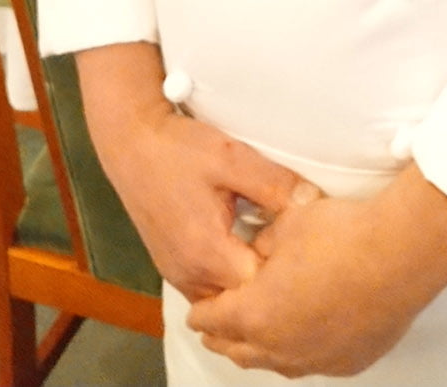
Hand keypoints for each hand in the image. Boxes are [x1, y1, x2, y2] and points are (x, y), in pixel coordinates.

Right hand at [76, 43, 308, 301]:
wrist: (131, 143)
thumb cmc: (181, 149)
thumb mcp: (233, 158)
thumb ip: (275, 184)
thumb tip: (314, 204)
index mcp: (208, 253)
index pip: (261, 289)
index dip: (286, 269)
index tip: (302, 246)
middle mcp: (190, 276)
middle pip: (243, 304)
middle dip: (271, 284)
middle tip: (294, 252)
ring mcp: (178, 276)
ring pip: (224, 303)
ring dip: (249, 286)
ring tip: (272, 253)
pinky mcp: (171, 269)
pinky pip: (207, 291)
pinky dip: (228, 281)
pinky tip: (246, 252)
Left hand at [187, 163, 446, 376]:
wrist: (397, 255)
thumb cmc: (340, 236)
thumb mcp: (287, 223)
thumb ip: (264, 242)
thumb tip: (261, 249)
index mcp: (256, 313)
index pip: (214, 320)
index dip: (202, 312)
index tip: (197, 311)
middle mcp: (281, 346)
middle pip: (239, 350)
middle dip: (223, 338)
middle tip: (214, 330)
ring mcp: (316, 359)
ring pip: (276, 363)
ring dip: (260, 350)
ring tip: (254, 340)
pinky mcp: (348, 362)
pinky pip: (313, 362)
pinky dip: (300, 351)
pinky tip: (305, 338)